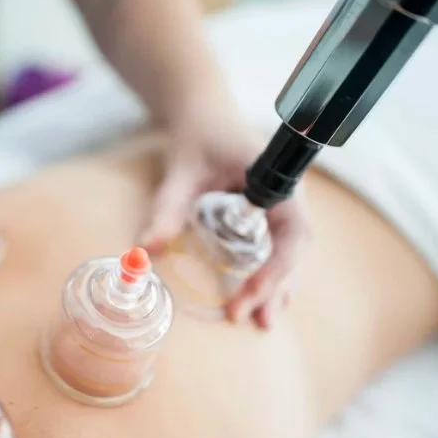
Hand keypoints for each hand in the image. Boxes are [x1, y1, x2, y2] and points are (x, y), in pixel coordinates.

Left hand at [138, 101, 311, 328]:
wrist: (205, 115)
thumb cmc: (197, 138)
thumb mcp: (180, 172)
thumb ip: (166, 209)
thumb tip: (144, 251)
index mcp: (276, 178)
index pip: (293, 231)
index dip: (278, 267)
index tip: (251, 293)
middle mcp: (287, 195)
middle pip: (293, 249)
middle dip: (276, 286)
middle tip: (256, 321)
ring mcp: (281, 205)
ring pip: (289, 253)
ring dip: (277, 287)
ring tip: (262, 322)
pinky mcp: (269, 214)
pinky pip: (278, 248)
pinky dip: (271, 274)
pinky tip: (262, 299)